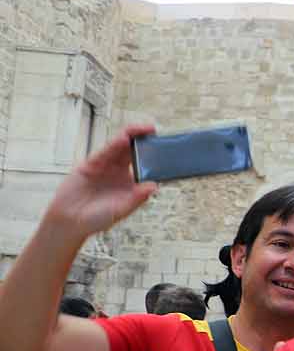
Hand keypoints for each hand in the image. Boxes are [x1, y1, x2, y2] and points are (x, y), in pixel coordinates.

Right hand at [43, 125, 157, 239]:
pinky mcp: (90, 165)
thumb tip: (154, 186)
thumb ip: (136, 198)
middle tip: (154, 130)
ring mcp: (105, 166)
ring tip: (142, 129)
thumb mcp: (121, 210)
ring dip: (130, 136)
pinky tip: (123, 139)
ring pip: (119, 148)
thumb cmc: (97, 218)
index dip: (155, 155)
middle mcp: (120, 171)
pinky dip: (113, 145)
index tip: (167, 147)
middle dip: (144, 139)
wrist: (69, 221)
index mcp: (131, 182)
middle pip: (134, 151)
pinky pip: (104, 152)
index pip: (146, 165)